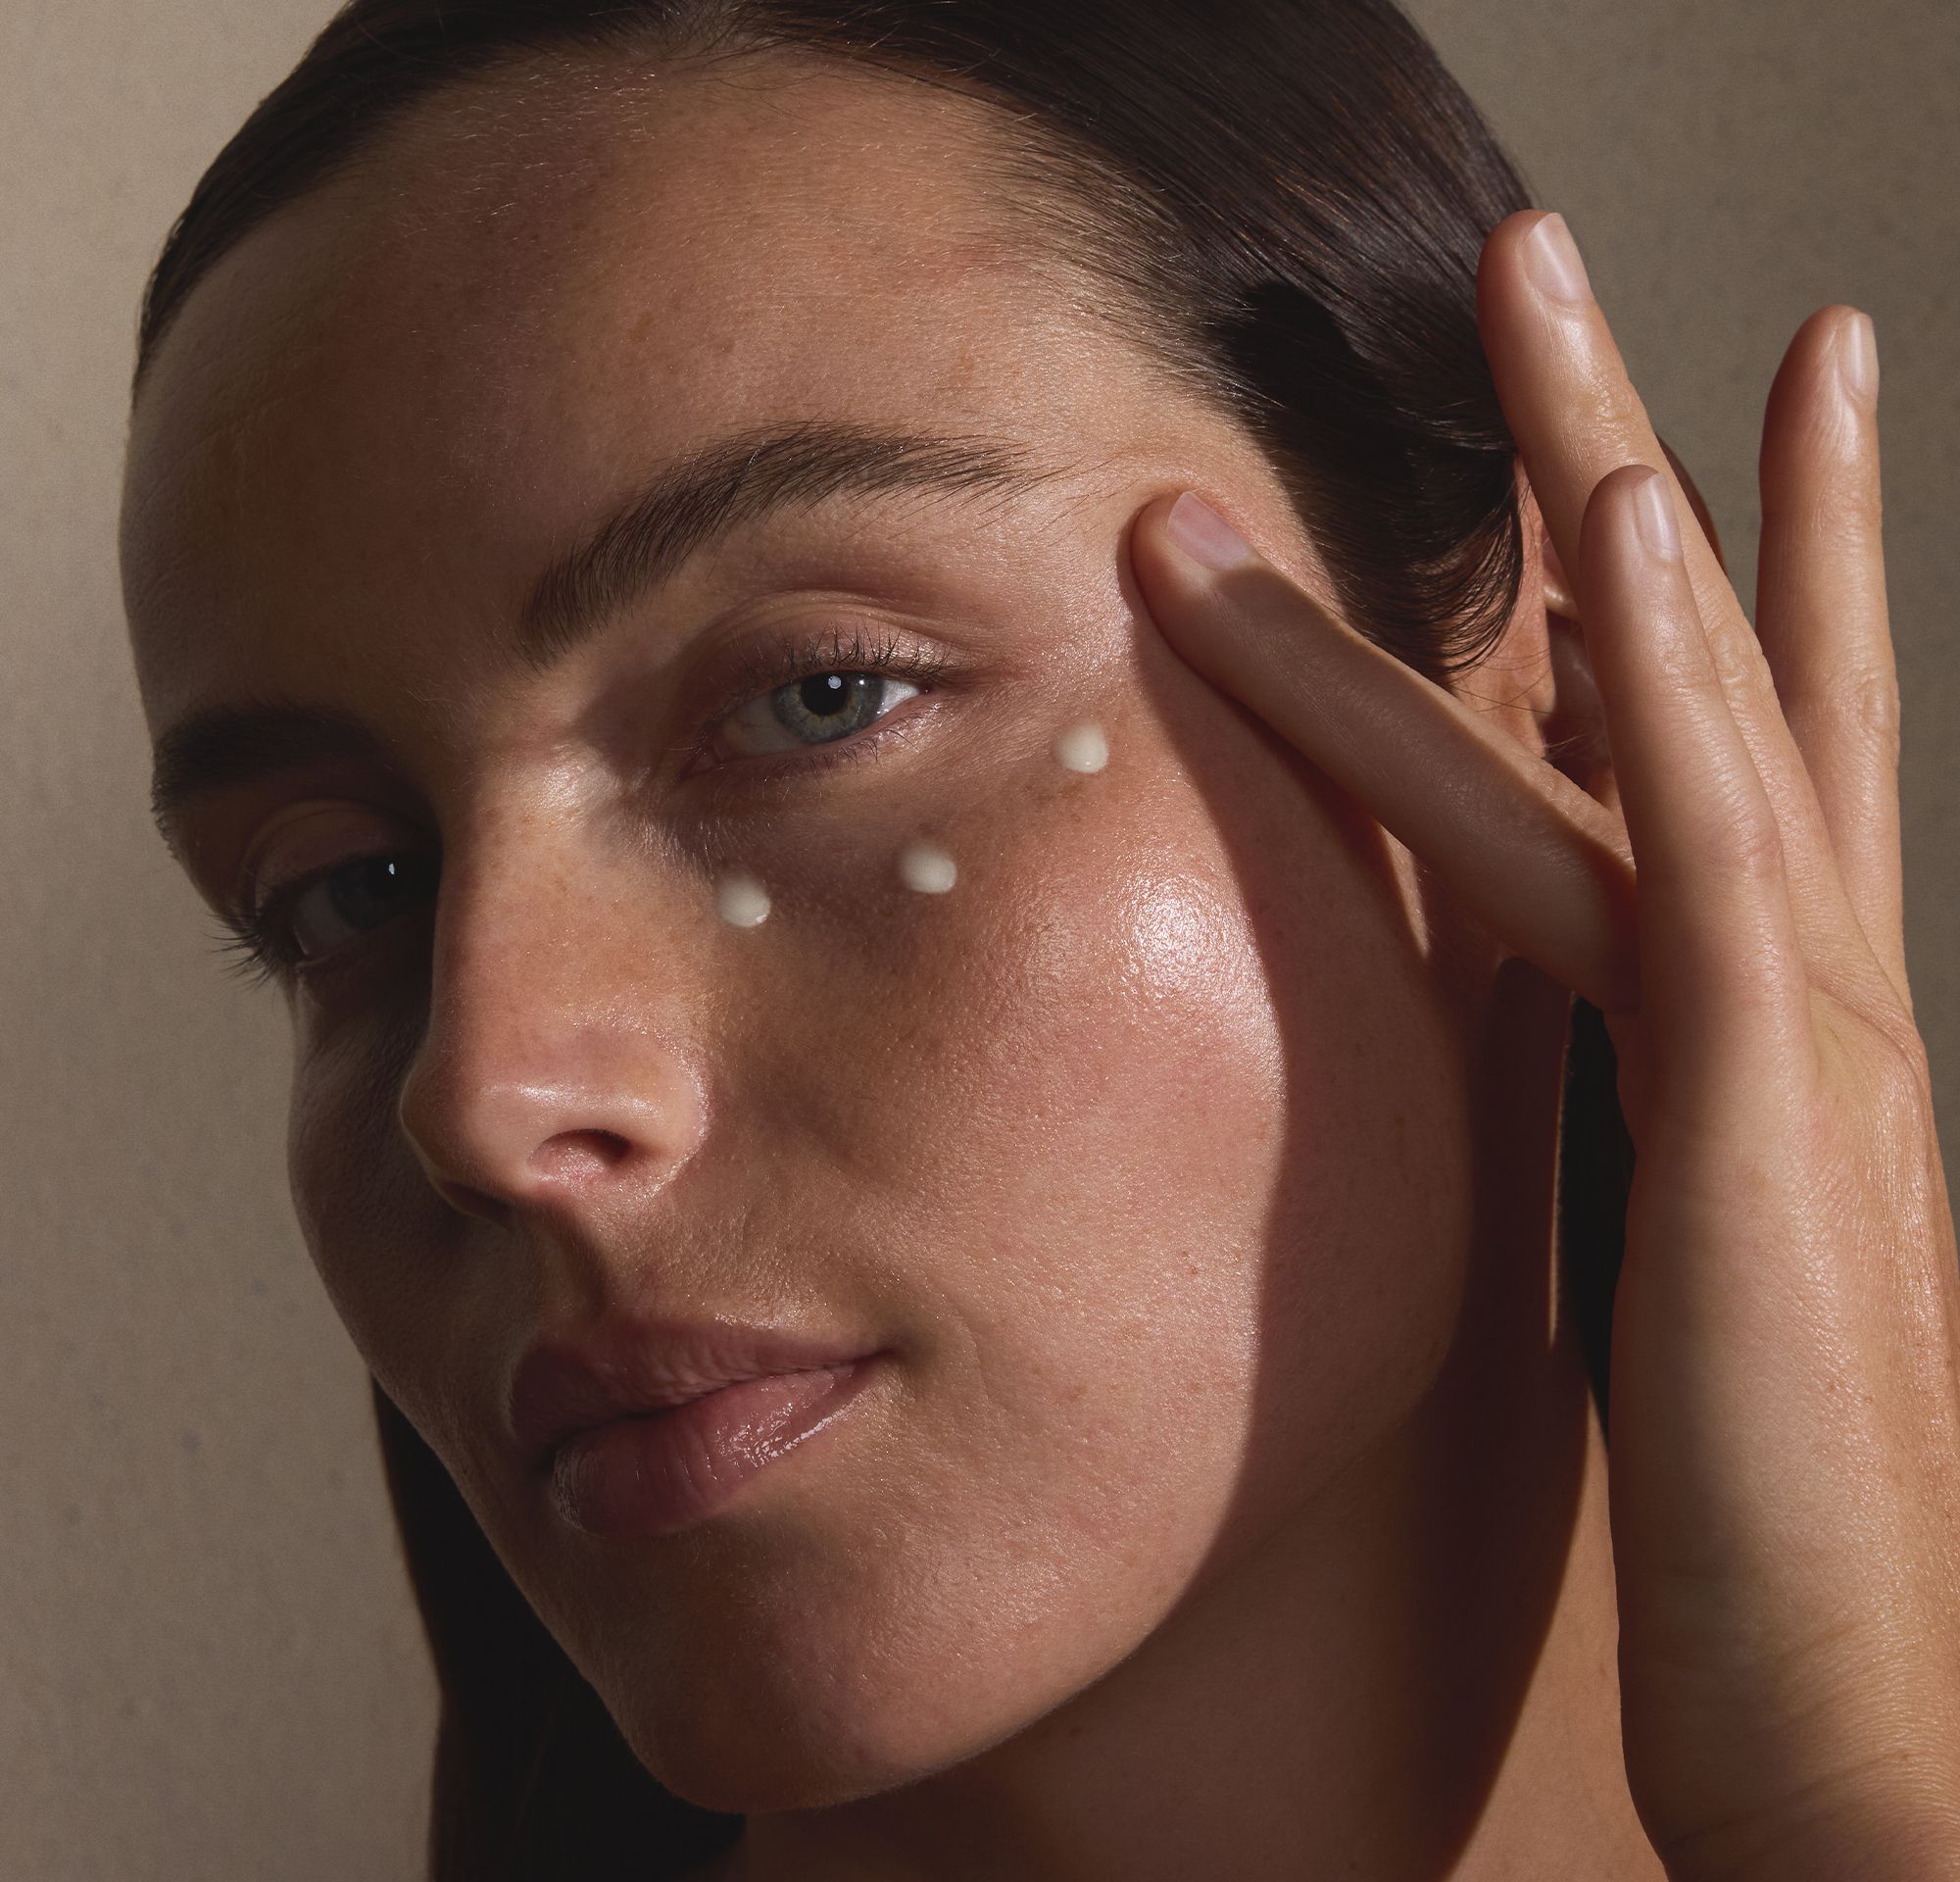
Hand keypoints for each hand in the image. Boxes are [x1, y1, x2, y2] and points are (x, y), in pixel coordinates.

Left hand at [1126, 208, 1959, 1879]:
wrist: (1870, 1723)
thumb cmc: (1778, 1511)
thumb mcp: (1690, 1251)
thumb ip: (1648, 1120)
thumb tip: (1565, 1046)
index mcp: (1777, 1017)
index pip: (1732, 739)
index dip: (1710, 564)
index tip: (1661, 423)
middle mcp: (1811, 981)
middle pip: (1699, 654)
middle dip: (1624, 444)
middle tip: (1544, 262)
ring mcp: (1803, 1031)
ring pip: (1666, 703)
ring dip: (1596, 483)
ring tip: (1531, 291)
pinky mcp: (1767, 1111)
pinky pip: (1701, 850)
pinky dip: (1661, 682)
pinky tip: (1616, 530)